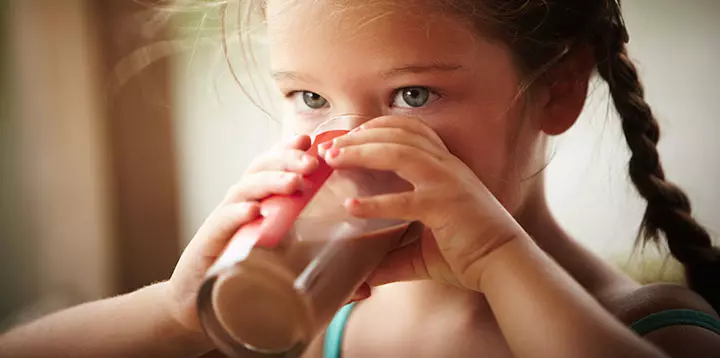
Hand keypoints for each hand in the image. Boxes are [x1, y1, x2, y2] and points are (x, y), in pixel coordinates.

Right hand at [164, 134, 319, 333]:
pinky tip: (255, 212)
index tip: (315, 141)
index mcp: (261, 204)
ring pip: (245, 189)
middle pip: (262, 169)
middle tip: (313, 161)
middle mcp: (242, 205)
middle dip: (287, 160)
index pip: (275, 167)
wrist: (200, 310)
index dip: (291, 151)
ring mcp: (225, 222)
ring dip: (270, 182)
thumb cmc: (247, 283)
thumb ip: (328, 280)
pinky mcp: (209, 243)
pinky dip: (238, 214)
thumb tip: (367, 288)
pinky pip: (223, 222)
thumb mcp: (289, 274)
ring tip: (294, 184)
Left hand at [320, 116, 527, 290]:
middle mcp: (447, 167)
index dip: (378, 127)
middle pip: (399, 134)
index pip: (411, 131)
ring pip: (399, 153)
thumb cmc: (468, 254)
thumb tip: (363, 273)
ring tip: (333, 160)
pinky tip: (350, 208)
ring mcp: (447, 183)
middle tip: (330, 147)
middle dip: (360, 135)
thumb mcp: (425, 247)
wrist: (506, 265)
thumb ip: (393, 254)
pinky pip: (404, 200)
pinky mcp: (444, 206)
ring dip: (362, 153)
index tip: (351, 135)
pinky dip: (375, 202)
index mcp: (446, 167)